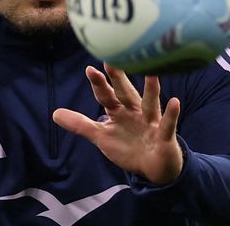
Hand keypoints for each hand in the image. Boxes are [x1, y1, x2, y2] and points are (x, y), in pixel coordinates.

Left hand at [53, 63, 182, 184]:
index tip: (90, 69)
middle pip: (126, 93)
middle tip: (113, 60)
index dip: (99, 84)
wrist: (153, 168)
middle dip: (119, 79)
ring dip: (151, 89)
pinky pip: (168, 124)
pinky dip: (171, 114)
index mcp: (119, 112)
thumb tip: (54, 113)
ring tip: (151, 72)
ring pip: (150, 103)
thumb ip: (81, 125)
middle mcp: (136, 112)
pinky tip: (174, 102)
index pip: (106, 96)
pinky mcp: (165, 136)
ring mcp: (151, 122)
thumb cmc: (128, 148)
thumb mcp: (102, 137)